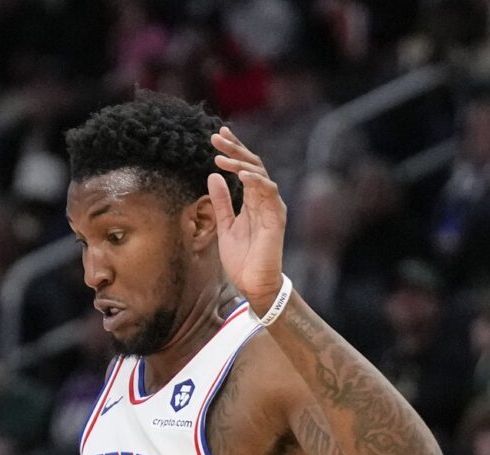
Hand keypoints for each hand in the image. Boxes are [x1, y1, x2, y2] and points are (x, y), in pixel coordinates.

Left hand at [207, 125, 286, 318]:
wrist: (253, 284)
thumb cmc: (242, 259)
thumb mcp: (224, 226)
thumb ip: (221, 201)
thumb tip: (213, 176)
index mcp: (252, 200)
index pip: (244, 167)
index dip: (233, 149)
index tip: (218, 135)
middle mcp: (264, 199)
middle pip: (252, 164)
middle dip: (235, 149)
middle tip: (216, 136)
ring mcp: (272, 206)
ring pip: (259, 174)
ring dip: (240, 163)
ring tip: (221, 157)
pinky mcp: (276, 217)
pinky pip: (268, 192)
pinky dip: (255, 181)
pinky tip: (241, 174)